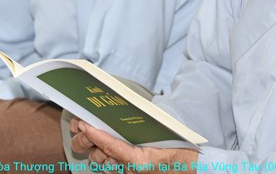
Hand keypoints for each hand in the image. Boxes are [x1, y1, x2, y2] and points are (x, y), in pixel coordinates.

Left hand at [70, 119, 197, 167]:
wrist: (193, 169)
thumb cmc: (180, 150)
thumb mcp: (163, 132)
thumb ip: (142, 123)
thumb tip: (122, 107)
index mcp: (139, 161)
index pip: (110, 146)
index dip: (94, 134)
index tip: (83, 123)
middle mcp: (131, 172)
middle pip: (99, 156)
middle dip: (87, 141)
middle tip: (82, 126)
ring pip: (101, 163)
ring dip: (94, 149)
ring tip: (88, 133)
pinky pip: (111, 168)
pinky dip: (104, 156)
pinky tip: (101, 144)